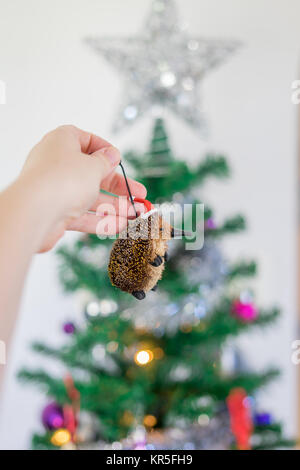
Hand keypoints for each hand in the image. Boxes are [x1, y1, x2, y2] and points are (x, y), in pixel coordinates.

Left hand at [19, 125, 146, 251]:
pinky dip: (101, 220)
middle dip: (119, 187)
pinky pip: (82, 214)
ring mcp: (55, 189)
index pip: (87, 140)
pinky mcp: (55, 212)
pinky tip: (120, 226)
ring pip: (90, 197)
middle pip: (94, 174)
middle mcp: (57, 164)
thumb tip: (111, 154)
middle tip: (139, 196)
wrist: (34, 212)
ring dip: (114, 206)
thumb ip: (105, 161)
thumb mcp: (93, 166)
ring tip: (136, 215)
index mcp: (63, 142)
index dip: (106, 151)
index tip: (119, 161)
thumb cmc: (63, 179)